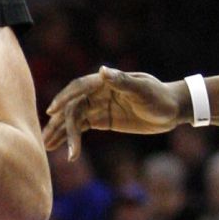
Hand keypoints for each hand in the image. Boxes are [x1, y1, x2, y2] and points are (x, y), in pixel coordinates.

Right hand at [43, 67, 183, 158]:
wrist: (172, 109)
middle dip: (59, 124)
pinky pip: (82, 128)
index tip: (52, 113)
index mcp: (104, 82)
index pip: (78, 89)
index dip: (64, 99)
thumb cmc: (159, 97)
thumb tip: (102, 70)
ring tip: (46, 146)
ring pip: (73, 119)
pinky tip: (62, 149)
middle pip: (72, 107)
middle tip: (47, 140)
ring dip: (60, 132)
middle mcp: (97, 93)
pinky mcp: (102, 120)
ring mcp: (98, 107)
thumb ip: (122, 81)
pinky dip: (71, 137)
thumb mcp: (143, 90)